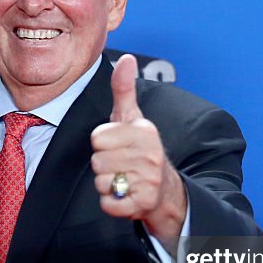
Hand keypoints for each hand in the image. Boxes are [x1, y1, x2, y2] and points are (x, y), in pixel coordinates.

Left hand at [90, 55, 186, 249]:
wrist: (165, 190)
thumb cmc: (141, 150)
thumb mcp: (133, 118)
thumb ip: (124, 89)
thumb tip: (126, 58)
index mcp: (145, 132)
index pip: (97, 138)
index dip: (102, 144)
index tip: (118, 146)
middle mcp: (150, 155)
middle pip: (97, 161)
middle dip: (104, 165)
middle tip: (121, 165)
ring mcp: (148, 181)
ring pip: (101, 183)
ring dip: (108, 184)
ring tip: (124, 179)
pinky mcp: (143, 204)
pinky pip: (108, 204)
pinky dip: (111, 203)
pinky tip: (125, 195)